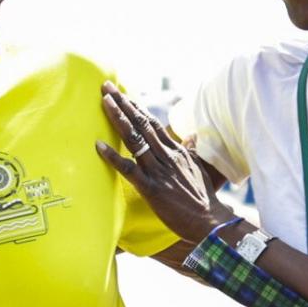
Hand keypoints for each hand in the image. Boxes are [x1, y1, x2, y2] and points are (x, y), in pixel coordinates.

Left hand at [96, 82, 220, 243]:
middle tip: (107, 86)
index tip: (123, 94)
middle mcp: (166, 156)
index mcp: (176, 151)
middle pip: (141, 124)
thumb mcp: (199, 168)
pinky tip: (99, 145)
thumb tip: (191, 136)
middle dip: (123, 104)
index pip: (153, 123)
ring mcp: (158, 171)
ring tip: (104, 101)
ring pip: (135, 140)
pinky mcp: (152, 189)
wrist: (209, 220)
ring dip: (118, 119)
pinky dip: (113, 157)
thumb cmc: (203, 197)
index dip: (136, 107)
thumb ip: (190, 150)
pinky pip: (129, 170)